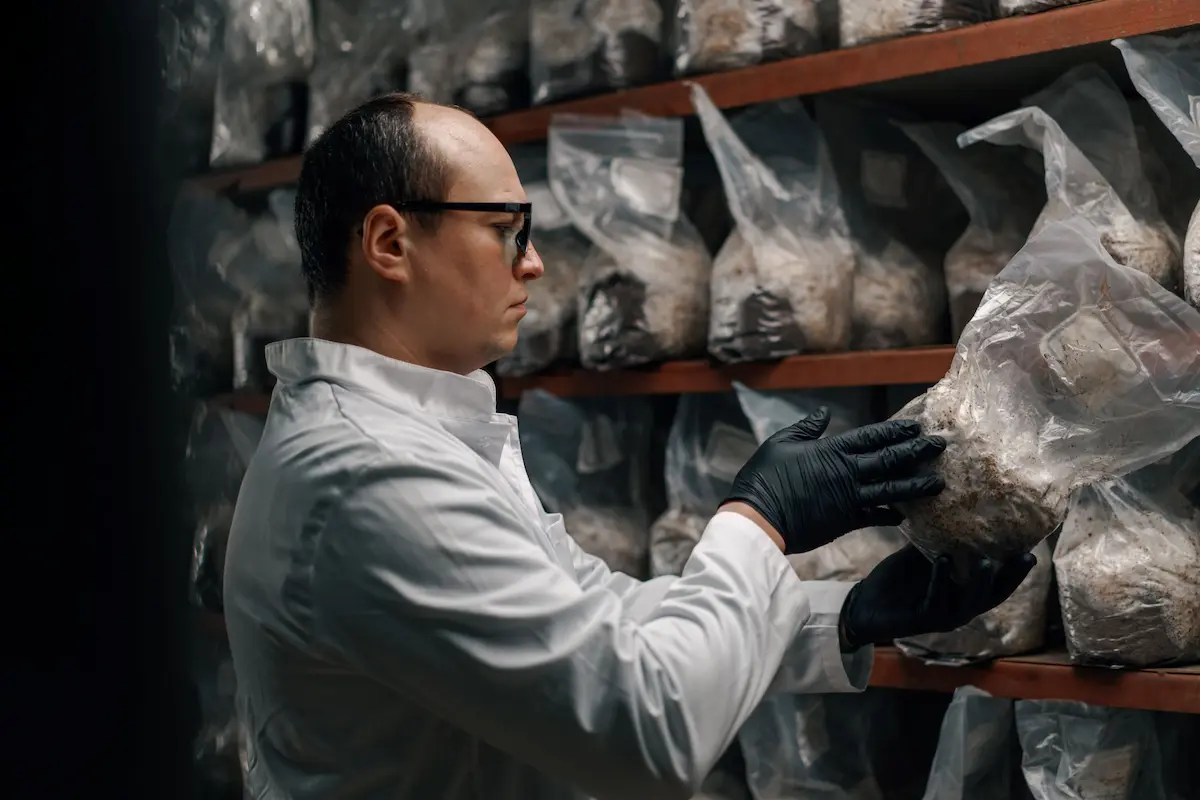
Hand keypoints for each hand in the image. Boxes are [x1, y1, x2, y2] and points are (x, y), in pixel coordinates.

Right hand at [720, 408, 945, 553]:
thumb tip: (824, 413)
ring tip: (938, 483)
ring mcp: (849, 499)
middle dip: (917, 451)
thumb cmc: (765, 477)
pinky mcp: (845, 521)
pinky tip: (905, 514)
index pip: (872, 437)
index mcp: (832, 451)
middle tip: (940, 446)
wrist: (759, 517)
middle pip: (890, 459)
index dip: (896, 431)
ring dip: (916, 485)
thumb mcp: (782, 443)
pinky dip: (890, 515)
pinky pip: (875, 517)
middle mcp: (847, 473)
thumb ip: (806, 428)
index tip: (916, 426)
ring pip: (891, 489)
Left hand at [839, 546, 1036, 648]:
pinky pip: (935, 599)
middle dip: (1011, 577)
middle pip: (993, 594)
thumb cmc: (899, 580)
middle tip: (1027, 557)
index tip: (1034, 549)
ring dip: (981, 582)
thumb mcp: (923, 556)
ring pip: (969, 602)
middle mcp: (960, 607)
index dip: (1016, 571)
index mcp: (964, 592)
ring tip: (988, 561)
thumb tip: (955, 504)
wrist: (867, 604)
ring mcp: (943, 616)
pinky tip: (941, 561)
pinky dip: (939, 580)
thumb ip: (941, 540)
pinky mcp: (922, 619)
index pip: (998, 583)